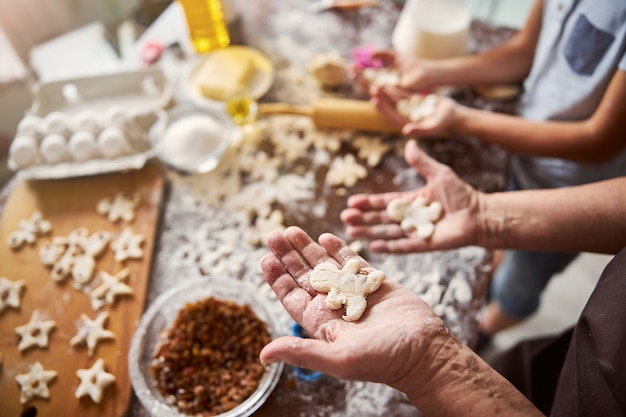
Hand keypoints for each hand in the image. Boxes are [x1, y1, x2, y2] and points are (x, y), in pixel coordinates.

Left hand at [259, 226, 448, 389]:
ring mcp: (354, 292)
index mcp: (322, 323)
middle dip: (288, 255)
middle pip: (305, 276)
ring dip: (308, 248)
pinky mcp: (374, 282)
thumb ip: (302, 353)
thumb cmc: (382, 360)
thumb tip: (263, 354)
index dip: (278, 278)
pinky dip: (339, 248)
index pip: (292, 297)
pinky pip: (352, 262)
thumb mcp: (338, 358)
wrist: (424, 350)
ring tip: (292, 230)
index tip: (265, 258)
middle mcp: (335, 306)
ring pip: (326, 265)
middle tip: (273, 235)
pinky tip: (325, 236)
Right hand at [341, 140, 480, 252]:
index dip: (369, 202)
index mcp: (410, 202)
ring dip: (369, 232)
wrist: (479, 214)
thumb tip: (410, 142)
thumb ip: (422, 162)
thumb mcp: (439, 173)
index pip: (385, 202)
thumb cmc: (461, 194)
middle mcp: (409, 218)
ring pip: (387, 233)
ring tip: (352, 231)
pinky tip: (374, 246)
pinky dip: (389, 247)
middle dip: (363, 218)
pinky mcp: (423, 243)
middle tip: (345, 217)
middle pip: (381, 218)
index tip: (352, 201)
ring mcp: (414, 232)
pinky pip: (403, 246)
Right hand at [350, 49, 435, 100]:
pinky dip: (377, 90)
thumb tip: (371, 54)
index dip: (359, 72)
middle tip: (348, 70)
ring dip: (363, 83)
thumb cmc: (413, 65)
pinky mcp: (397, 95)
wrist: (427, 73)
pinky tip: (369, 85)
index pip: (367, 76)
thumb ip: (384, 54)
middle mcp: (384, 87)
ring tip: (354, 75)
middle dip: (358, 76)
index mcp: (383, 79)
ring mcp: (390, 92)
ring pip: (374, 88)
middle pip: (368, 83)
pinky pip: (385, 93)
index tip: (350, 66)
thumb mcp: (395, 56)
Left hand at [372, 87, 460, 137]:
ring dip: (385, 91)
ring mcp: (408, 108)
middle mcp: (404, 117)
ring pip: (394, 99)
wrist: (453, 115)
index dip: (382, 108)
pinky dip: (394, 87)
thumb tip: (405, 131)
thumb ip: (420, 130)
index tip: (374, 100)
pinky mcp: (412, 101)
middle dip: (381, 98)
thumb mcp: (433, 126)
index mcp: (406, 124)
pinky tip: (386, 81)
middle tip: (372, 88)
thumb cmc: (444, 122)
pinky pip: (401, 93)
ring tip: (375, 83)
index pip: (391, 116)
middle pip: (390, 106)